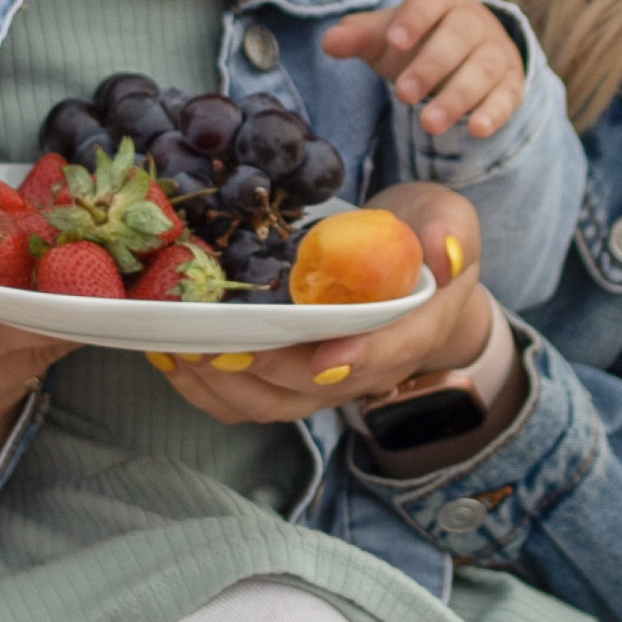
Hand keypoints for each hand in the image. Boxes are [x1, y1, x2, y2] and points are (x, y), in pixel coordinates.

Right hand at [0, 181, 71, 458]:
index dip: (37, 307)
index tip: (82, 276)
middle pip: (19, 354)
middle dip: (57, 312)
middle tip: (91, 268)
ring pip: (29, 373)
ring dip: (48, 332)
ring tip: (59, 288)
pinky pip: (21, 390)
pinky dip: (30, 355)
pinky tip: (26, 323)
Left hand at [148, 185, 496, 431]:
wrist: (414, 277)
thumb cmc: (424, 240)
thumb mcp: (448, 217)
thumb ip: (451, 231)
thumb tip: (443, 253)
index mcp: (415, 326)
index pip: (392, 351)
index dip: (358, 359)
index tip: (324, 358)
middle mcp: (366, 367)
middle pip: (316, 388)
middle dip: (264, 370)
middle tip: (214, 341)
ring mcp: (324, 382)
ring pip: (273, 404)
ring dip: (223, 384)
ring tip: (179, 347)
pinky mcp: (291, 381)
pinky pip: (247, 401)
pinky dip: (206, 389)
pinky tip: (171, 356)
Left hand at [323, 0, 523, 140]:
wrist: (462, 54)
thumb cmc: (416, 42)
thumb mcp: (384, 38)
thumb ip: (358, 38)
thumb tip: (330, 42)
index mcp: (439, 0)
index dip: (415, 17)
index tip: (395, 40)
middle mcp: (473, 20)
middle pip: (460, 35)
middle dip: (433, 65)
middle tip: (404, 95)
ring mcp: (496, 50)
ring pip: (484, 68)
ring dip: (458, 96)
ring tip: (430, 125)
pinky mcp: (511, 82)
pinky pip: (509, 95)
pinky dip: (496, 112)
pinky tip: (478, 129)